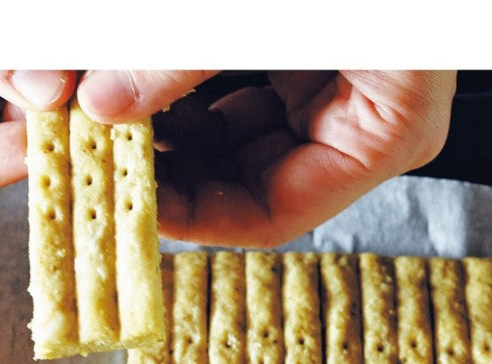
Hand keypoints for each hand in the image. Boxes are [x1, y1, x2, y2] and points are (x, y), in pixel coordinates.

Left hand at [76, 70, 456, 247]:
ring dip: (173, 137)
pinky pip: (241, 104)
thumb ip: (182, 57)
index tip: (131, 202)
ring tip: (113, 123)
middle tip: (107, 158)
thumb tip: (105, 102)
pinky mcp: (312, 61)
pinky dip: (189, 101)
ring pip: (237, 147)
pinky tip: (141, 92)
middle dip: (174, 172)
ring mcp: (339, 94)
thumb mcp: (264, 9)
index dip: (194, 216)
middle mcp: (367, 125)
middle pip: (249, 186)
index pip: (272, 215)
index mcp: (386, 132)